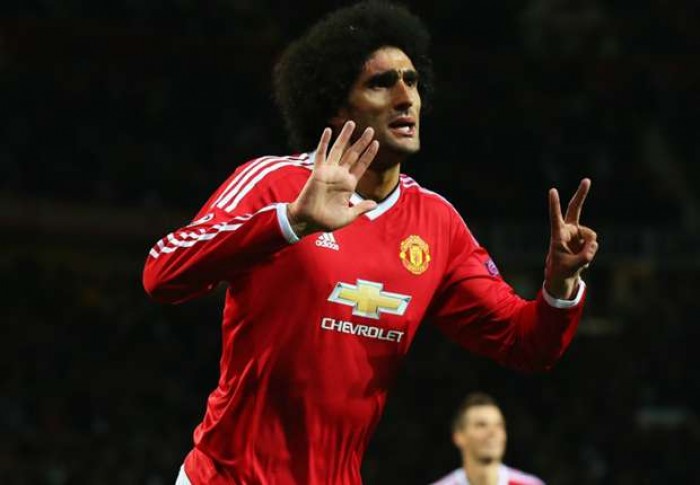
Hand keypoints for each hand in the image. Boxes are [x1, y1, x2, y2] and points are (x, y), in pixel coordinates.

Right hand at [287, 121, 378, 237]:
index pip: (361, 166)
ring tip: (352, 123)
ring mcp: (329, 172)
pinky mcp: (318, 172)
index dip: (369, 155)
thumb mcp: (348, 216)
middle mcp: (340, 175)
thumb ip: (360, 208)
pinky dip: (324, 142)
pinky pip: (321, 154)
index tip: (377, 144)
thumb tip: (374, 204)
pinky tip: (328, 130)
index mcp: (349, 185)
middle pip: (353, 154)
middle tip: (371, 130)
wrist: (308, 221)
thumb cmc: (326, 221)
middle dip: (362, 142)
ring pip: (339, 150)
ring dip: (345, 137)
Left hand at [544, 178, 598, 298]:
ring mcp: (577, 233)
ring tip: (579, 258)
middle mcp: (568, 230)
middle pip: (575, 209)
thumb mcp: (573, 266)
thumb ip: (585, 255)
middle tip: (587, 180)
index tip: (552, 190)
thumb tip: (595, 243)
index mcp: (557, 235)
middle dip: (581, 194)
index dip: (555, 204)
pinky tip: (582, 257)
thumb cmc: (561, 271)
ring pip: (591, 236)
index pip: (555, 217)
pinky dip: (591, 252)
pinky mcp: (585, 239)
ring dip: (589, 248)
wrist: (563, 276)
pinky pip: (594, 244)